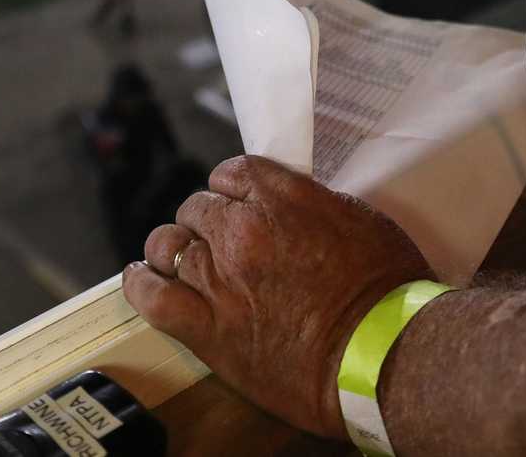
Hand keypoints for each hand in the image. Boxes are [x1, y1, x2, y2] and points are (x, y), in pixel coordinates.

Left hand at [122, 156, 433, 437]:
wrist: (380, 351)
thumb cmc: (384, 288)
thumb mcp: (357, 220)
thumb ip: (311, 206)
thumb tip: (291, 209)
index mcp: (281, 197)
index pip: (233, 172)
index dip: (231, 188)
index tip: (236, 201)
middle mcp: (242, 229)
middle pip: (198, 207)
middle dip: (207, 221)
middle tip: (221, 242)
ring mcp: (220, 278)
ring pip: (169, 244)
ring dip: (176, 249)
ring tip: (183, 262)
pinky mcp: (207, 329)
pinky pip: (151, 297)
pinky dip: (141, 284)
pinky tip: (143, 279)